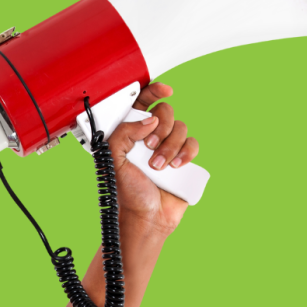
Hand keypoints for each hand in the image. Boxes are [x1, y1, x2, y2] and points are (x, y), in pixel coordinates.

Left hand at [105, 82, 199, 235]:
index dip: (154, 91)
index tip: (164, 89)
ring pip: (181, 128)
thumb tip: (148, 120)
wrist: (147, 217)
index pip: (143, 103)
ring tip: (158, 166)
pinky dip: (186, 153)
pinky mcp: (184, 159)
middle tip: (148, 149)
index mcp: (131, 133)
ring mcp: (169, 147)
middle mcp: (151, 137)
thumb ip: (123, 133)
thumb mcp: (113, 159)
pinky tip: (175, 167)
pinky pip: (193, 144)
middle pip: (166, 112)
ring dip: (170, 147)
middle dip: (160, 130)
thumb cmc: (127, 192)